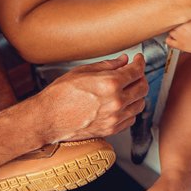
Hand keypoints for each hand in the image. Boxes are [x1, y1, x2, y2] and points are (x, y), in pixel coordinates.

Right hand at [27, 54, 147, 143]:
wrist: (47, 119)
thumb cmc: (59, 95)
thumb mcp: (82, 72)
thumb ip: (107, 66)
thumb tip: (122, 61)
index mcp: (110, 84)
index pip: (136, 71)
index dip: (140, 62)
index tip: (138, 60)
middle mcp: (116, 102)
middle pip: (143, 87)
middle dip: (140, 77)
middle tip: (134, 73)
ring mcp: (114, 118)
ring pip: (140, 104)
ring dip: (137, 95)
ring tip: (127, 89)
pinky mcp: (110, 130)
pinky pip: (130, 119)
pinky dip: (130, 110)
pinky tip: (121, 104)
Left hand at [166, 17, 190, 54]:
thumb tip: (189, 8)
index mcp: (185, 19)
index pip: (175, 14)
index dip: (176, 14)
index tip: (177, 14)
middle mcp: (181, 27)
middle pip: (171, 22)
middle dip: (175, 21)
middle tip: (178, 21)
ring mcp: (180, 37)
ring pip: (169, 30)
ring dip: (173, 29)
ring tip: (177, 29)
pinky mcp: (180, 45)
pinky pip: (168, 41)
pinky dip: (169, 39)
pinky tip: (173, 37)